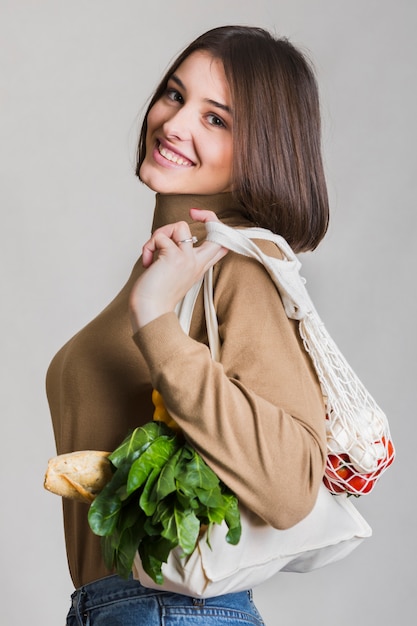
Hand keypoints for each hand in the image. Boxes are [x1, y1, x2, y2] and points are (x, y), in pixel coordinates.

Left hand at [129, 209, 227, 330]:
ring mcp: (188, 259)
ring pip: (180, 225)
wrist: (150, 311)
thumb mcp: (174, 273)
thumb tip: (168, 235)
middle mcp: (197, 262)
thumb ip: (178, 256)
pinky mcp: (174, 257)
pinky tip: (147, 262)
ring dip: (161, 233)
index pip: (221, 242)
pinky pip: (159, 237)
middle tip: (192, 213)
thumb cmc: (156, 294)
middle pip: (217, 230)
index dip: (216, 225)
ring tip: (153, 251)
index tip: (199, 217)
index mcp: (200, 266)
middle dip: (208, 215)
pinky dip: (149, 246)